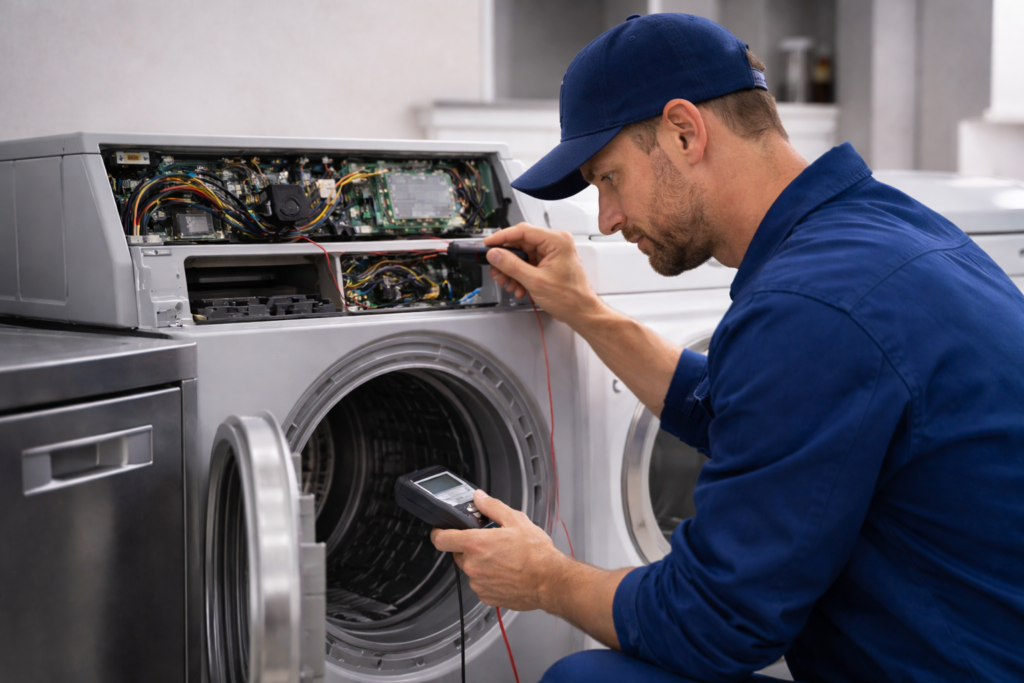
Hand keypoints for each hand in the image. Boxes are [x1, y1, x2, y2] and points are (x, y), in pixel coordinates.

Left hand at [430, 490, 570, 611]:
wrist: (550, 580)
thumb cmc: (536, 554)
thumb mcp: (515, 520)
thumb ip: (492, 507)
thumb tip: (479, 498)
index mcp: (475, 544)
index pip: (441, 539)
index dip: (439, 532)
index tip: (442, 530)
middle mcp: (473, 565)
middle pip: (458, 553)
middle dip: (470, 547)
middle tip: (490, 542)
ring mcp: (478, 583)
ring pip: (472, 569)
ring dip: (481, 563)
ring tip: (504, 559)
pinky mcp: (486, 597)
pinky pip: (481, 584)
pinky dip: (490, 578)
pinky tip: (506, 572)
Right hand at [483, 224, 603, 326]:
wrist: (580, 312)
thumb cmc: (570, 298)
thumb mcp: (535, 281)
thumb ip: (512, 266)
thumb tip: (495, 254)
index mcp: (556, 241)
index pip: (523, 231)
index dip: (502, 237)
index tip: (488, 244)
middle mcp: (554, 244)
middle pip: (521, 244)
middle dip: (506, 259)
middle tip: (495, 269)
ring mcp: (551, 254)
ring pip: (522, 256)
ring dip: (511, 270)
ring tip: (505, 281)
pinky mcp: (548, 264)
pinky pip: (527, 264)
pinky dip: (519, 275)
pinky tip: (517, 286)